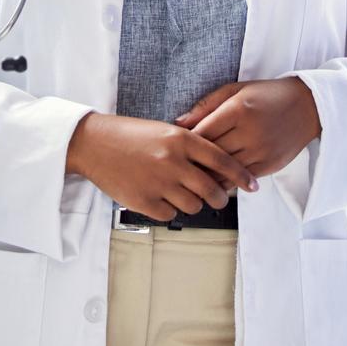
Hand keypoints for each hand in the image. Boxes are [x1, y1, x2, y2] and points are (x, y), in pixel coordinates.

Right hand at [65, 113, 256, 220]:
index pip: (223, 161)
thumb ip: (190, 147)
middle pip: (213, 190)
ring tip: (181, 193)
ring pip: (194, 205)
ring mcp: (159, 182)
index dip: (242, 176)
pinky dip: (170, 209)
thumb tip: (216, 169)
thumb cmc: (129, 135)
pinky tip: (160, 197)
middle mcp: (173, 161)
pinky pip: (171, 214)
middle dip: (220, 197)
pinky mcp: (145, 201)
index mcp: (181, 139)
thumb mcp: (164, 131)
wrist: (93, 143)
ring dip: (193, 203)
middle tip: (219, 198)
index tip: (253, 185)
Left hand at [176, 79, 320, 176]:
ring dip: (207, 175)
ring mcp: (261, 150)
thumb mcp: (236, 90)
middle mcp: (250, 132)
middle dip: (193, 161)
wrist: (308, 106)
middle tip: (178, 166)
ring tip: (193, 176)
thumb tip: (178, 123)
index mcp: (238, 110)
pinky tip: (216, 179)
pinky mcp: (270, 165)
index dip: (186, 143)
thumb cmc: (268, 95)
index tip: (176, 147)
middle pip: (211, 154)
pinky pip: (241, 179)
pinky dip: (226, 181)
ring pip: (224, 171)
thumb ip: (206, 106)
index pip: (202, 133)